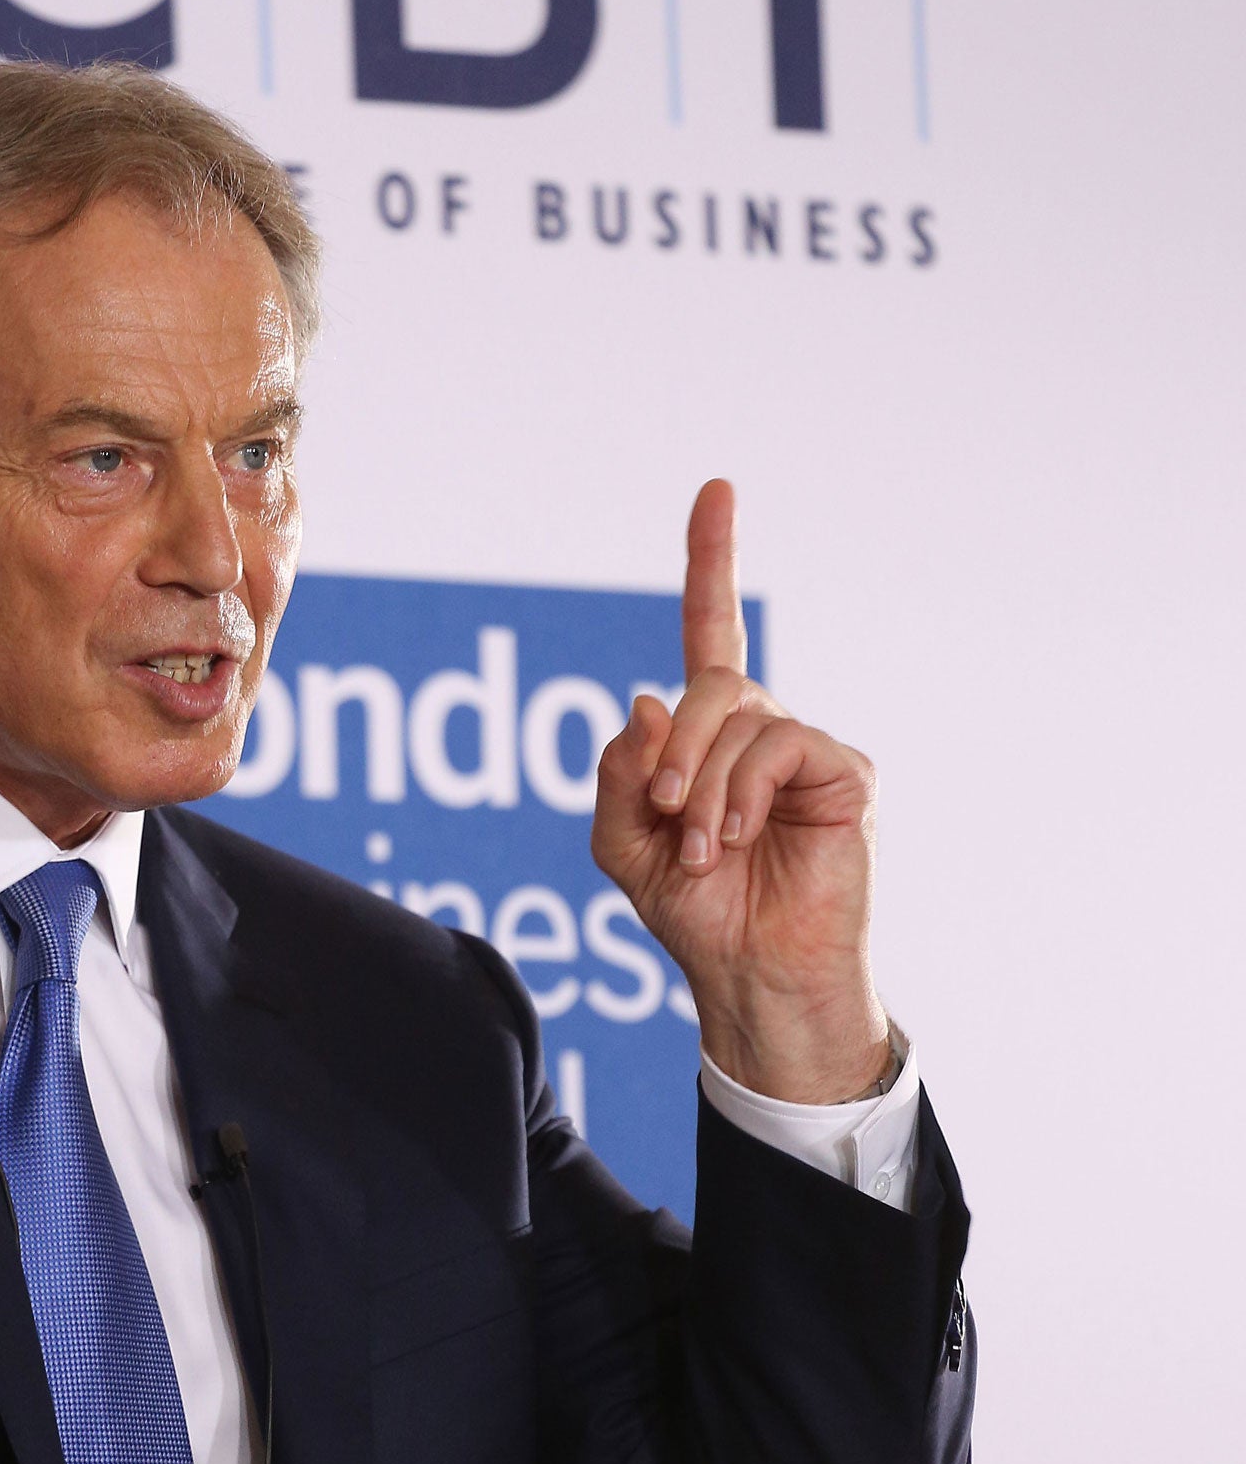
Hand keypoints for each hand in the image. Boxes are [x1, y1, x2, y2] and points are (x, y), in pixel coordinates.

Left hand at [590, 480, 890, 1103]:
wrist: (750, 974)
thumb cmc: (694, 912)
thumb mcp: (624, 843)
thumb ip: (620, 775)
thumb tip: (646, 700)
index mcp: (708, 735)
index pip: (712, 630)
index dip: (712, 561)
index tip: (717, 489)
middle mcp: (760, 729)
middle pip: (706, 684)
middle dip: (671, 749)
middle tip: (666, 816)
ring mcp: (805, 750)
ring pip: (735, 716)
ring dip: (700, 788)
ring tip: (704, 849)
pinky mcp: (844, 773)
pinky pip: (777, 745)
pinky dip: (740, 791)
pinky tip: (739, 837)